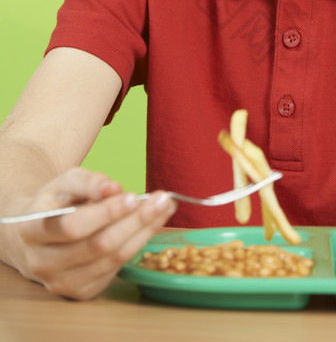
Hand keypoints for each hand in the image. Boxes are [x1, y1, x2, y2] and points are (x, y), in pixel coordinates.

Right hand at [6, 167, 176, 299]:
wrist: (36, 235)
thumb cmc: (55, 202)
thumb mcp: (66, 181)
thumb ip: (89, 182)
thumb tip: (114, 188)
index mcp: (32, 230)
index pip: (72, 226)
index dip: (105, 213)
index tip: (133, 196)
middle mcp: (42, 263)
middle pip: (97, 246)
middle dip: (135, 221)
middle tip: (162, 199)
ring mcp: (61, 283)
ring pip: (111, 260)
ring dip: (144, 233)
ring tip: (165, 208)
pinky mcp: (80, 292)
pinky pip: (115, 270)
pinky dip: (137, 245)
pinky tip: (152, 225)